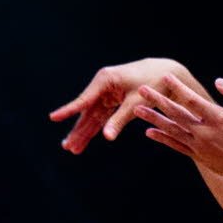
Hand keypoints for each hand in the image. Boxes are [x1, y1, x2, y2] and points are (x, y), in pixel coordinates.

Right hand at [49, 57, 192, 153]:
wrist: (169, 73)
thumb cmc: (154, 84)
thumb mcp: (136, 103)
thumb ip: (120, 120)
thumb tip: (107, 137)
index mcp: (106, 80)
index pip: (84, 100)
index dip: (69, 111)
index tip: (53, 118)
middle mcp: (103, 84)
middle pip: (86, 111)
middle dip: (78, 130)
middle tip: (68, 147)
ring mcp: (107, 92)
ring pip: (93, 116)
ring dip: (85, 132)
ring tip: (73, 149)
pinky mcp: (114, 98)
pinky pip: (102, 115)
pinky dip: (96, 127)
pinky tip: (86, 139)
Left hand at [133, 74, 222, 179]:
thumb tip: (218, 81)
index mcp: (218, 119)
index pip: (193, 100)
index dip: (178, 87)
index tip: (166, 77)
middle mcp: (205, 132)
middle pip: (176, 113)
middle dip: (157, 100)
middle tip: (142, 89)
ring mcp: (199, 145)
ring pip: (171, 129)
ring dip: (153, 118)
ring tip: (137, 109)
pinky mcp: (197, 155)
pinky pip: (175, 145)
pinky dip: (162, 138)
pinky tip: (149, 132)